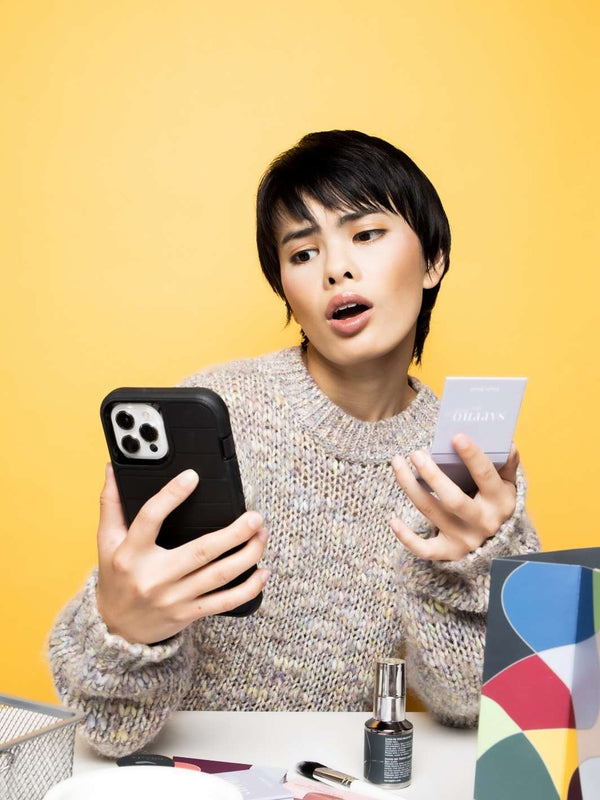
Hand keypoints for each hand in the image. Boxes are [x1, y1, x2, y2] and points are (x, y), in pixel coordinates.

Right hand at [96, 463, 269, 643]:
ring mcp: (174, 597)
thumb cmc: (116, 578)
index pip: (150, 518)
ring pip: (218, 576)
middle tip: (254, 516)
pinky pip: (224, 602)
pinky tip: (262, 572)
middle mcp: (154, 576)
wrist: (117, 630)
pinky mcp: (189, 613)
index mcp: (131, 554)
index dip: (171, 496)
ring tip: (262, 535)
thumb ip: (111, 505)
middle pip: (200, 551)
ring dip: (247, 555)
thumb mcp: (107, 542)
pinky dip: (247, 589)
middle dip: (233, 533)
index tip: (192, 477)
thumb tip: (113, 469)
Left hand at [390, 434, 518, 560]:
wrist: (499, 544)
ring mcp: (465, 539)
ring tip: (398, 463)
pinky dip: (407, 537)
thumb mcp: (507, 484)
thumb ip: (507, 464)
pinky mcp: (449, 552)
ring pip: (432, 513)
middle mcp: (483, 522)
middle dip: (433, 476)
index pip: (485, 476)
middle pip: (453, 500)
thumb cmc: (495, 503)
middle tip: (416, 453)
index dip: (472, 457)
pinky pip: (425, 549)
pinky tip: (393, 520)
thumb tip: (506, 444)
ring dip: (410, 487)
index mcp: (500, 501)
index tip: (456, 437)